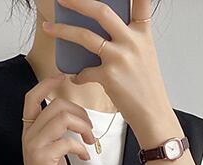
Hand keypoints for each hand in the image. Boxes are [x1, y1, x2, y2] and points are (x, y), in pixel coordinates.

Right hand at [18, 74, 96, 164]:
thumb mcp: (53, 151)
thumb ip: (57, 132)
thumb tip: (75, 116)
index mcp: (29, 131)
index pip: (32, 97)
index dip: (47, 83)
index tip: (63, 76)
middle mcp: (29, 135)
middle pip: (56, 105)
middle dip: (80, 113)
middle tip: (90, 129)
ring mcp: (34, 146)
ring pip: (62, 118)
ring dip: (84, 127)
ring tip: (90, 141)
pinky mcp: (43, 159)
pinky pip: (68, 141)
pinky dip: (82, 148)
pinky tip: (85, 158)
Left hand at [42, 0, 172, 132]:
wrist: (152, 114)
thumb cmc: (146, 87)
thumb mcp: (144, 55)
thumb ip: (127, 38)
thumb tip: (99, 31)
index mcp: (143, 32)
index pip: (141, 1)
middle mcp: (132, 40)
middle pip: (101, 11)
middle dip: (78, 2)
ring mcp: (120, 57)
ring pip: (85, 37)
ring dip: (63, 30)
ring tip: (49, 27)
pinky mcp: (109, 76)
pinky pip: (85, 71)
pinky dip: (77, 75)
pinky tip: (75, 77)